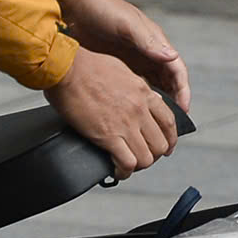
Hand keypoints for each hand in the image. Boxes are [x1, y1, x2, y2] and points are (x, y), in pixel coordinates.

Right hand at [46, 48, 178, 178]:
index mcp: (144, 93)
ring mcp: (126, 124)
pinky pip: (127, 163)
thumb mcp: (123, 70)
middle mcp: (139, 110)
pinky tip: (117, 171)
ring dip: (139, 165)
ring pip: (147, 158)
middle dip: (154, 155)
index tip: (167, 146)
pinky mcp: (108, 136)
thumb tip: (147, 97)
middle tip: (144, 158)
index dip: (170, 138)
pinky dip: (123, 171)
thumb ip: (138, 86)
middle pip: (160, 144)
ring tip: (128, 165)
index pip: (169, 121)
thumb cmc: (88, 66)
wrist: (67, 68)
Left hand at [47, 0, 190, 112]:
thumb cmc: (100, 9)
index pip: (176, 69)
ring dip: (157, 103)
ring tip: (155, 123)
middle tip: (172, 124)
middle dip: (173, 101)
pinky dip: (137, 100)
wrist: (71, 4)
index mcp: (153, 40)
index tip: (183, 110)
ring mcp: (131, 59)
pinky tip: (133, 113)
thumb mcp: (125, 24)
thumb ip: (148, 42)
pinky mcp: (115, 65)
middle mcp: (146, 50)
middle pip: (167, 80)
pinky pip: (132, 86)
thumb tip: (172, 58)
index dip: (182, 90)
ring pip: (151, 85)